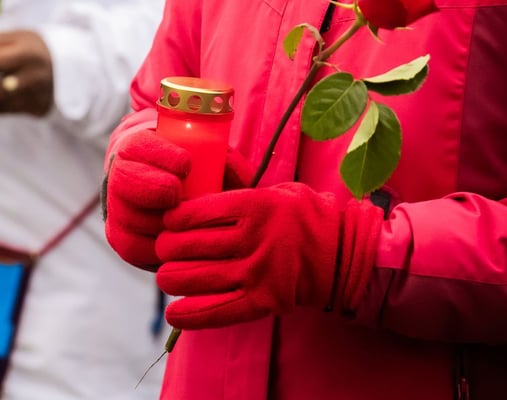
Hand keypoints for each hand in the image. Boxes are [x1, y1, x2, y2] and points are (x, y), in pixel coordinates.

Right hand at [102, 131, 252, 270]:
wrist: (171, 195)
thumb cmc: (196, 171)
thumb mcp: (209, 157)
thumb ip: (223, 158)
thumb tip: (227, 165)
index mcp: (135, 147)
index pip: (138, 145)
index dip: (160, 155)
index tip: (186, 164)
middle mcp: (119, 176)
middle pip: (124, 180)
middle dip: (154, 188)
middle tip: (179, 194)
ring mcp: (116, 209)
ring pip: (129, 218)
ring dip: (160, 222)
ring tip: (186, 221)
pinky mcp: (121, 239)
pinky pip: (133, 247)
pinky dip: (158, 247)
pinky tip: (179, 239)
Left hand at [155, 182, 381, 329]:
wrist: (345, 255)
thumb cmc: (307, 217)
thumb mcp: (279, 191)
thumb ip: (243, 194)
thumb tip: (200, 199)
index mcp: (257, 205)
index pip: (199, 212)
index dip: (175, 219)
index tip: (168, 221)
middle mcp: (255, 239)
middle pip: (191, 246)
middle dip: (167, 249)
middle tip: (162, 250)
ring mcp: (258, 273)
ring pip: (198, 278)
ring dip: (172, 278)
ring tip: (165, 276)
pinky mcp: (264, 301)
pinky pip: (219, 311)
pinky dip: (192, 315)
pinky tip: (174, 313)